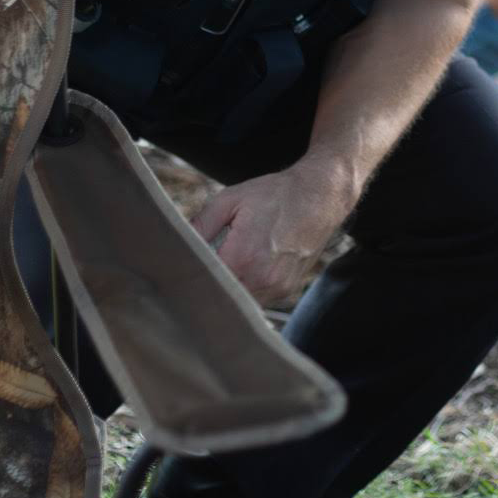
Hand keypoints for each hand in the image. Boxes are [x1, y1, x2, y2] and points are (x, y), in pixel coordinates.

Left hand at [194, 160, 351, 306]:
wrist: (320, 197)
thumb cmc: (275, 195)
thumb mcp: (230, 200)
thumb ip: (201, 224)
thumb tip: (177, 241)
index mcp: (243, 257)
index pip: (205, 283)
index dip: (191, 278)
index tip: (180, 273)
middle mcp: (262, 279)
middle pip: (223, 297)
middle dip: (209, 286)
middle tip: (195, 275)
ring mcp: (278, 288)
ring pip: (242, 302)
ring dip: (231, 290)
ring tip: (223, 271)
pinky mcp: (288, 290)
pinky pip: (259, 299)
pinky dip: (249, 290)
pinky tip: (246, 272)